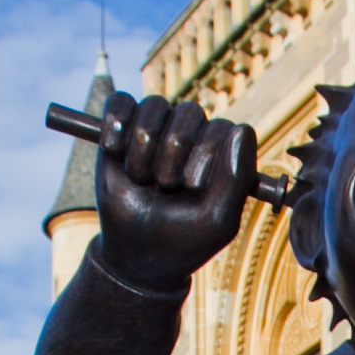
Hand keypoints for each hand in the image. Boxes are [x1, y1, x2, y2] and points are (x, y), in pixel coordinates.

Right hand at [94, 92, 255, 291]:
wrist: (137, 252)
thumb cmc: (185, 238)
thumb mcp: (217, 219)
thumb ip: (236, 179)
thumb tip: (240, 130)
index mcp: (223, 152)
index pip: (224, 129)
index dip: (205, 156)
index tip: (193, 188)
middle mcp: (193, 133)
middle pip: (189, 113)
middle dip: (172, 157)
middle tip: (165, 187)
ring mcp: (158, 127)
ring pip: (154, 106)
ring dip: (143, 149)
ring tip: (140, 178)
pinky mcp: (122, 125)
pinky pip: (120, 102)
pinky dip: (115, 125)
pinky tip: (115, 152)